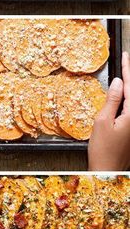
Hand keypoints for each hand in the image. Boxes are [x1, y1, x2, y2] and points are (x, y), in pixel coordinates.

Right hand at [88, 51, 129, 170]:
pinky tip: (124, 96)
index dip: (127, 69)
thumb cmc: (103, 151)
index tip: (125, 56)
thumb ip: (111, 100)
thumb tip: (117, 83)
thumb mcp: (102, 122)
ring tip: (126, 76)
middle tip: (127, 62)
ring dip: (129, 89)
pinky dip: (128, 100)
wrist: (108, 172)